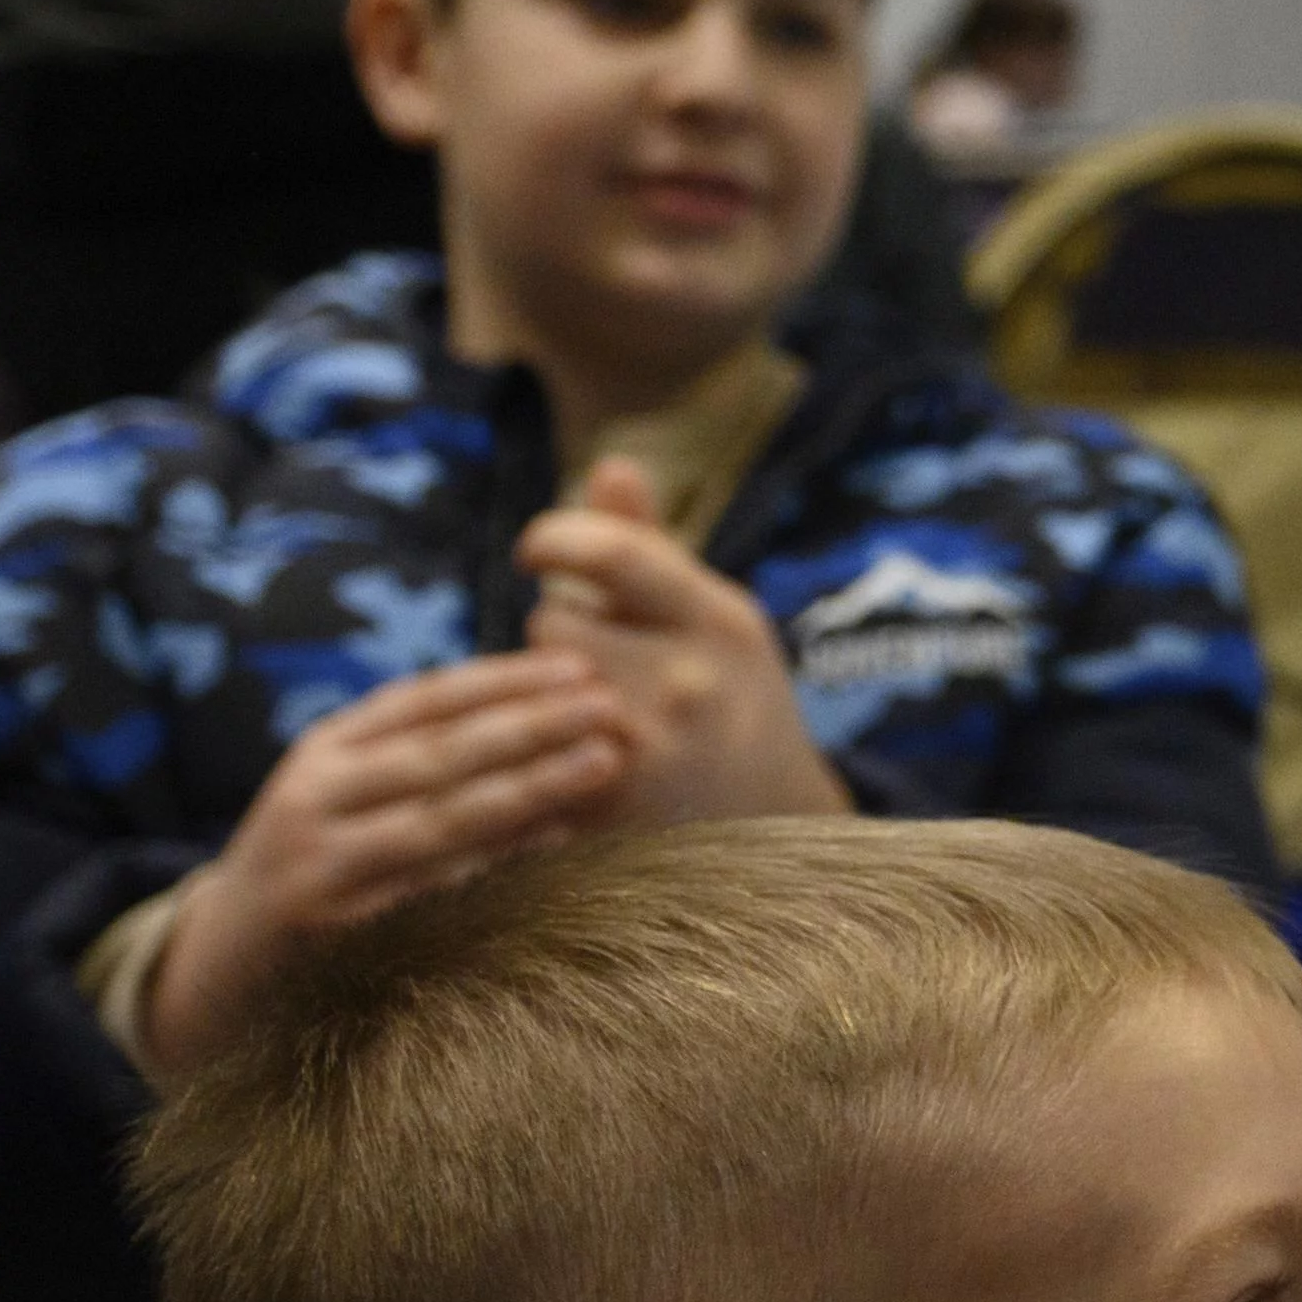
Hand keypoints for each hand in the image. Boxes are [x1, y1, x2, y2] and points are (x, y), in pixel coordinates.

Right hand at [144, 653, 633, 1076]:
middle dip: (531, 724)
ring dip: (530, 788)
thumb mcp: (348, 789)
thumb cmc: (317, 856)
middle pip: (438, 753)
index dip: (503, 680)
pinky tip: (559, 841)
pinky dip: (500, 863)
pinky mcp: (336, 926)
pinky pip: (434, 889)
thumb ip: (420, 750)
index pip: (422, 701)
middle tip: (609, 704)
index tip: (579, 666)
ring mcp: (321, 862)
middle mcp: (314, 796)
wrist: (222, 954)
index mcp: (324, 749)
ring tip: (604, 761)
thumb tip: (546, 707)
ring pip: (440, 819)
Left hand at [518, 458, 851, 828]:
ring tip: (588, 712)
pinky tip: (561, 757)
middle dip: (561, 638)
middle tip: (599, 668)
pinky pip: (528, 746)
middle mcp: (691, 680)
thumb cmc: (734, 706)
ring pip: (533, 684)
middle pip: (554, 622)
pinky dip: (531, 747)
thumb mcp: (716, 623)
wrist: (774, 838)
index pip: (611, 550)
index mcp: (721, 620)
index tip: (537, 552)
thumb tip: (610, 463)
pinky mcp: (608, 804)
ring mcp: (649, 747)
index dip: (555, 537)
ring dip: (540, 691)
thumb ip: (651, 549)